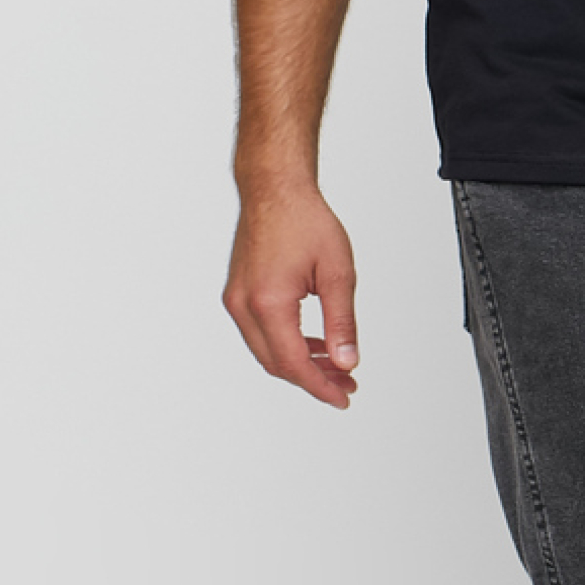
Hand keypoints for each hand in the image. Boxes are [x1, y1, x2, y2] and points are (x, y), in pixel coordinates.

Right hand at [223, 181, 360, 407]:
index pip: (294, 364)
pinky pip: (259, 333)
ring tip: (335, 365)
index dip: (320, 386)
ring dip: (299, 363)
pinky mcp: (237, 293)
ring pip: (266, 352)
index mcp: (269, 302)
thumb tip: (347, 360)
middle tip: (346, 382)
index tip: (343, 397)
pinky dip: (285, 344)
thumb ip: (342, 323)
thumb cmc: (304, 219)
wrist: (275, 188)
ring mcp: (236, 300)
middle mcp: (245, 305)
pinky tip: (313, 344)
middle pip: (276, 364)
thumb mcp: (337, 273)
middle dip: (313, 379)